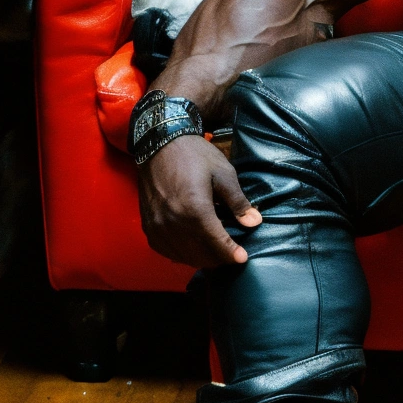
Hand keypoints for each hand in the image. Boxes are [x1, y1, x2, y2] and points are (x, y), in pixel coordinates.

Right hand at [137, 134, 260, 268]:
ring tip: (216, 251)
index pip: (217, 243)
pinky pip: (167, 251)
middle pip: (201, 255)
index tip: (243, 258)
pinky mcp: (148, 226)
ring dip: (202, 258)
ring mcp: (158, 226)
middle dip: (219, 258)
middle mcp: (174, 223)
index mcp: (195, 210)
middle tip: (232, 253)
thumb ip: (238, 202)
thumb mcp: (223, 174)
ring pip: (184, 256)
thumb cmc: (195, 155)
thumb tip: (254, 223)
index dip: (232, 254)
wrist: (159, 143)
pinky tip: (193, 247)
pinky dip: (182, 254)